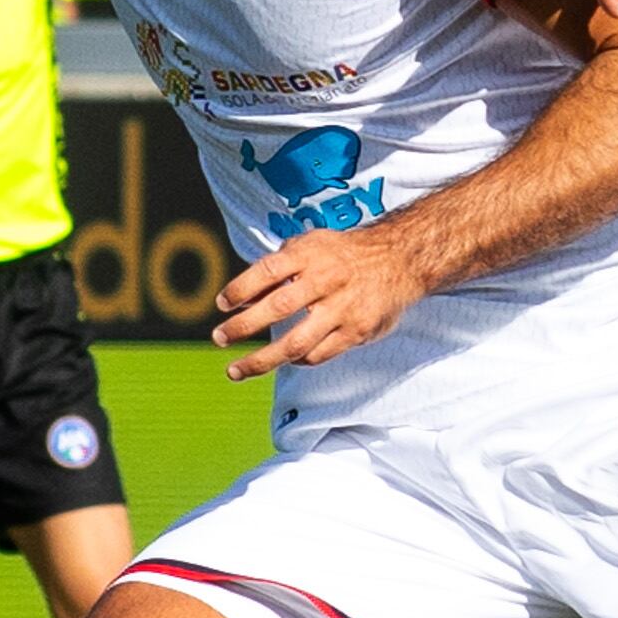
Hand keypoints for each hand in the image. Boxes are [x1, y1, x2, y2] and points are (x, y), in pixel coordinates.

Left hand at [209, 223, 425, 377]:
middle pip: (278, 308)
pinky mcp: (357, 331)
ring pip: (296, 343)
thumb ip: (277, 268)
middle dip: (243, 326)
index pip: (267, 271)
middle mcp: (326, 281)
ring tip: (236, 370)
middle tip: (219, 338)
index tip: (222, 304)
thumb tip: (241, 298)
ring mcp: (342, 309)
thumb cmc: (341, 255)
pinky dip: (296, 360)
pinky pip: (319, 354)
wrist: (398, 260)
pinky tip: (283, 360)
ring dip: (262, 360)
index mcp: (310, 255)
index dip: (240, 288)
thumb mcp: (309, 246)